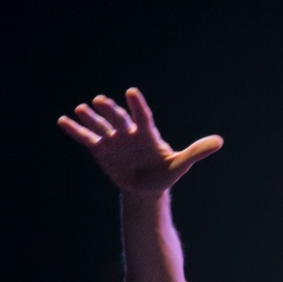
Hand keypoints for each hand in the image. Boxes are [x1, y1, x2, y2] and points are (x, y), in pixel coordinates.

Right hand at [57, 87, 222, 199]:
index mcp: (148, 133)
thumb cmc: (165, 174)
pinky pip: (86, 139)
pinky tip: (63, 121)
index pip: (143, 117)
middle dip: (110, 111)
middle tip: (100, 101)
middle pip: (119, 118)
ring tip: (81, 109)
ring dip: (91, 118)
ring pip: (101, 126)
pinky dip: (75, 131)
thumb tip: (220, 141)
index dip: (138, 106)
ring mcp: (113, 139)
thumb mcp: (181, 165)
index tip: (132, 92)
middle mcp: (129, 132)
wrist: (146, 189)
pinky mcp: (100, 149)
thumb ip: (197, 152)